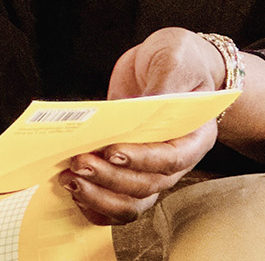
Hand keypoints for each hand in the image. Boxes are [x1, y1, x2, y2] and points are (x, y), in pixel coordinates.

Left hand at [60, 28, 226, 224]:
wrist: (166, 64)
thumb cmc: (180, 59)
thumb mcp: (174, 58)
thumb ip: (163, 83)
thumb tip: (145, 106)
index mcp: (195, 135)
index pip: (171, 159)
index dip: (142, 160)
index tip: (112, 151)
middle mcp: (174, 160)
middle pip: (146, 185)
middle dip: (110, 178)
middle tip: (79, 163)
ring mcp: (149, 168)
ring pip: (130, 202)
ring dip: (98, 196)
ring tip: (70, 180)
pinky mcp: (128, 169)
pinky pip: (115, 203)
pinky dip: (95, 205)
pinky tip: (75, 194)